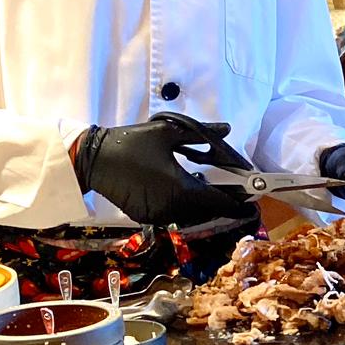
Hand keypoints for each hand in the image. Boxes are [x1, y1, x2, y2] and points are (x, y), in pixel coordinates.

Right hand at [73, 114, 258, 227]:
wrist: (93, 159)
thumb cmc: (131, 143)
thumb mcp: (167, 133)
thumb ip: (200, 133)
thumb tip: (227, 128)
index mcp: (179, 189)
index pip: (217, 201)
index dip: (236, 202)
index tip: (251, 202)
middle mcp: (170, 208)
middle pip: (205, 210)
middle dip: (221, 202)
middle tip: (235, 194)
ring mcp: (156, 215)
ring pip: (189, 214)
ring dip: (202, 204)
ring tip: (210, 188)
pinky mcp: (144, 216)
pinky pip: (173, 214)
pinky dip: (183, 206)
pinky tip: (185, 190)